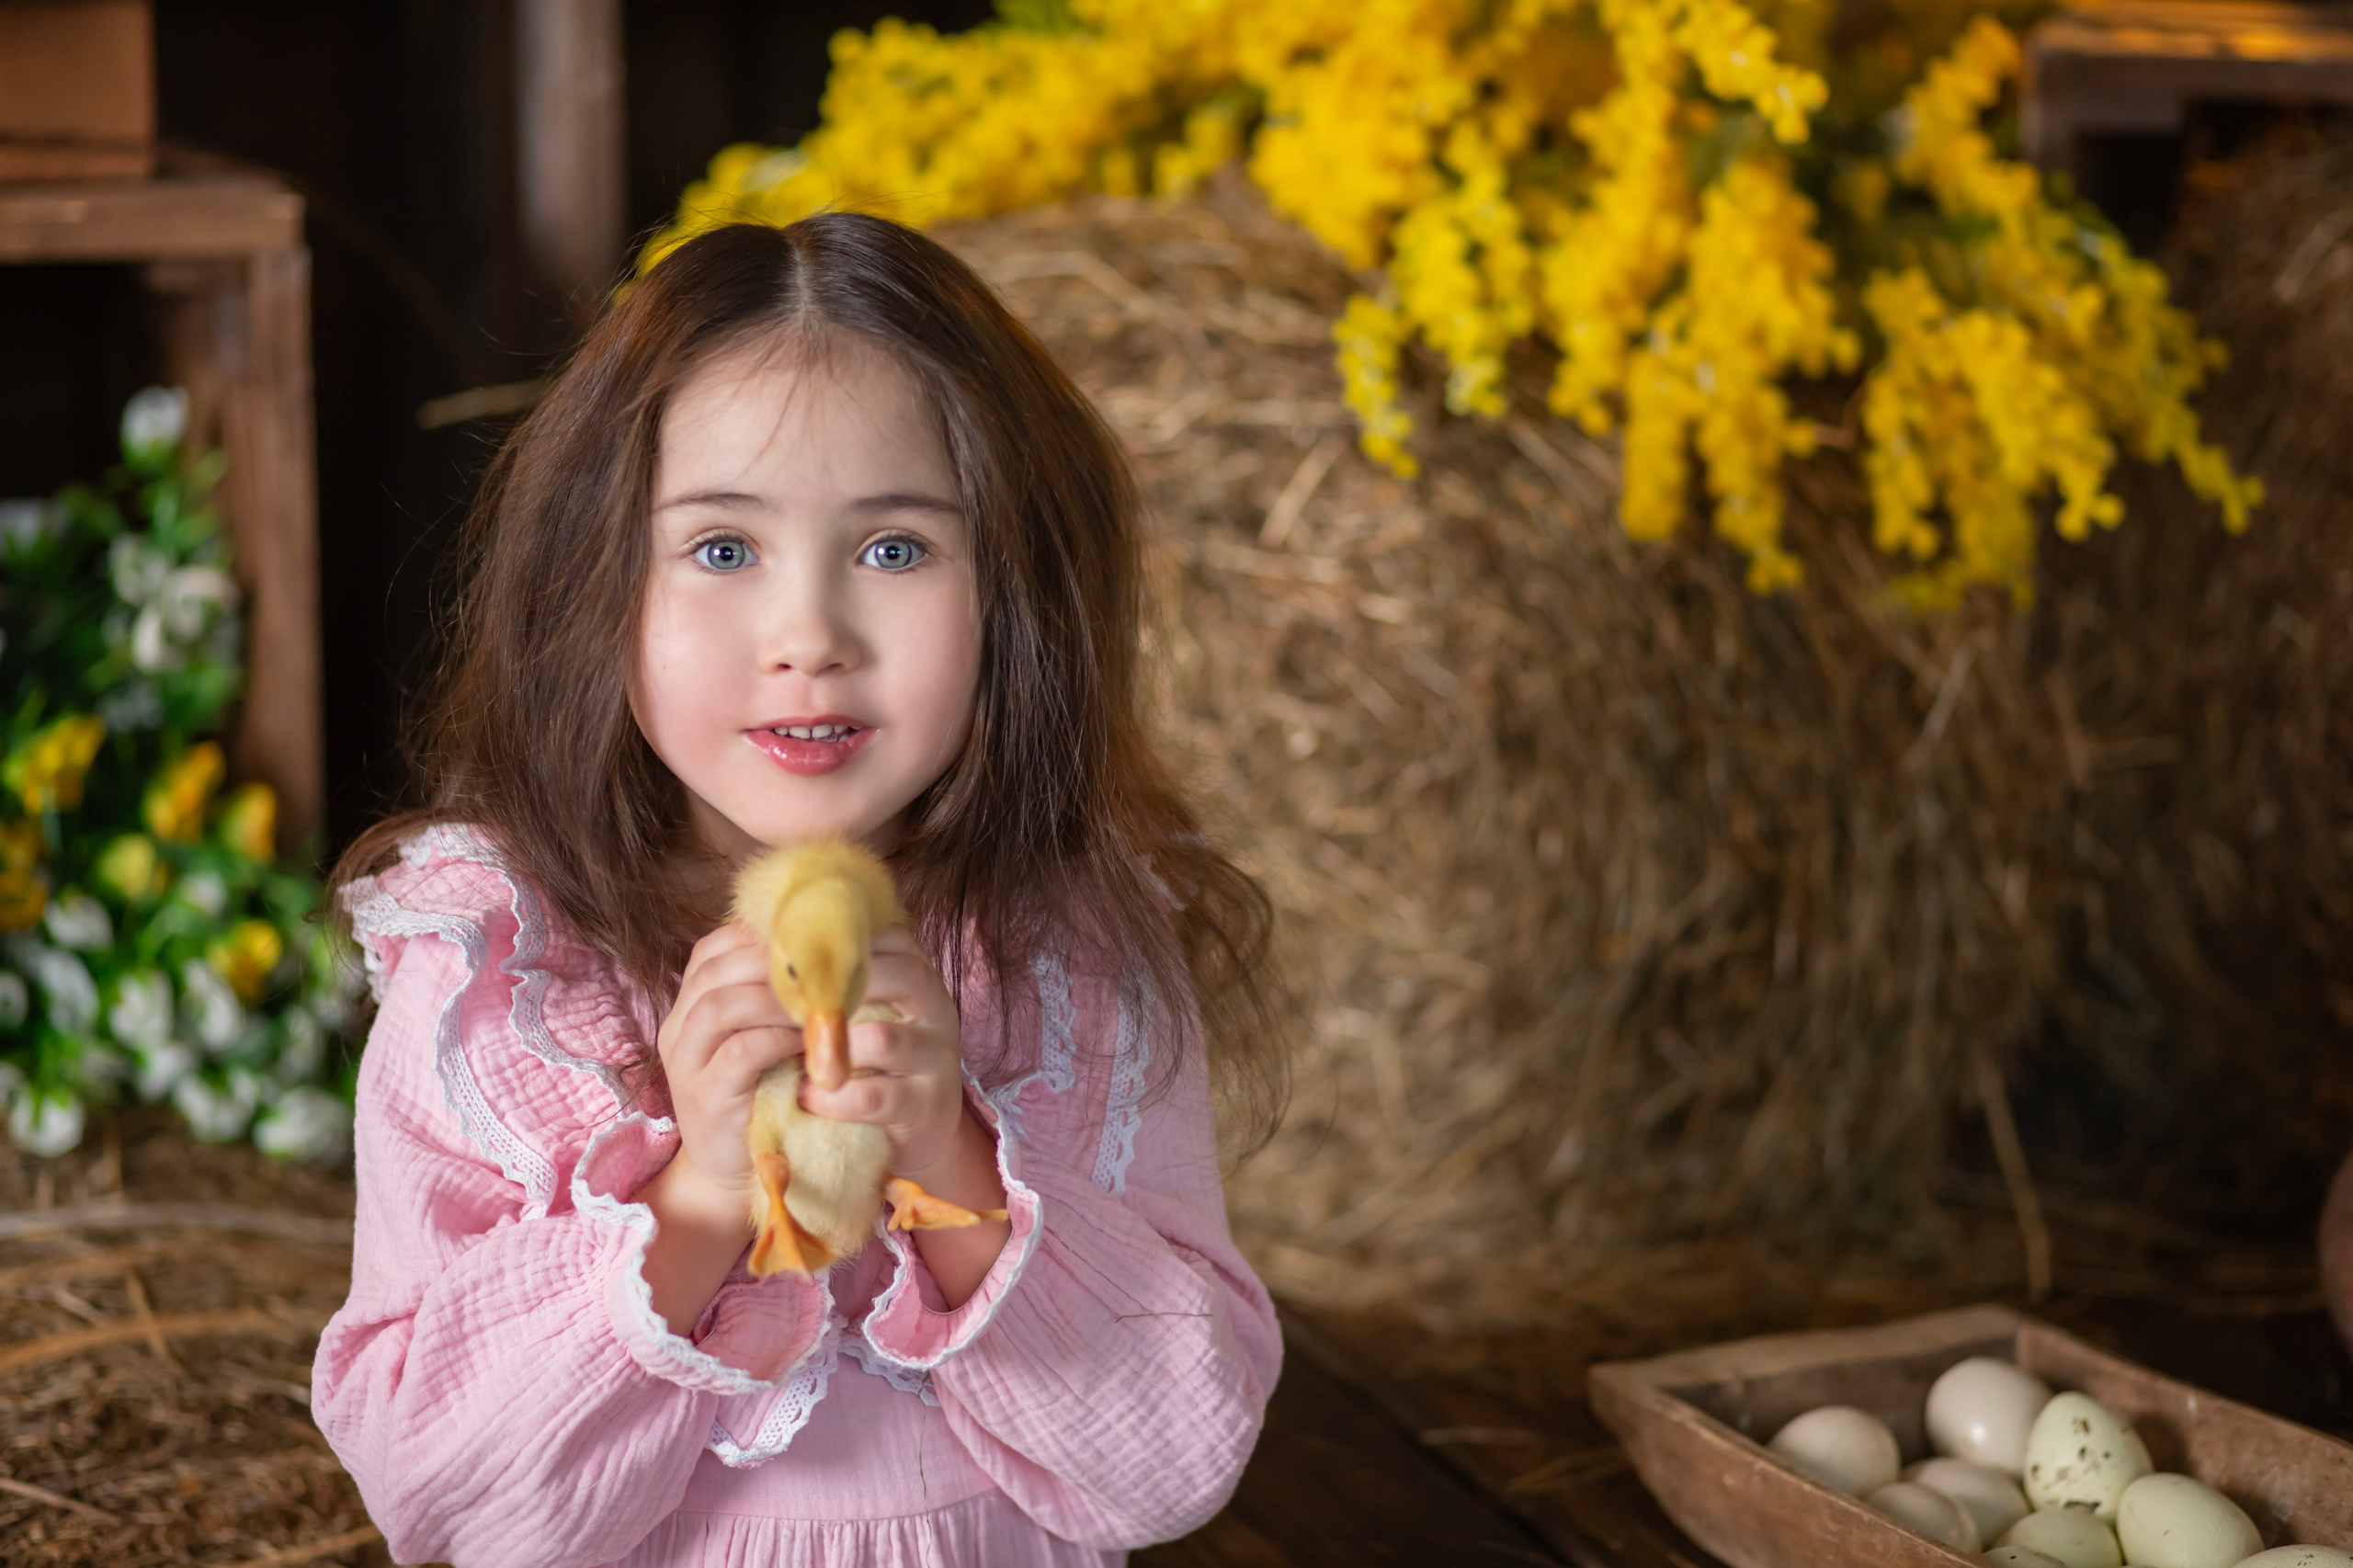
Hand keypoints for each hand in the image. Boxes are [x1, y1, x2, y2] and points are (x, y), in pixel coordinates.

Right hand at [651, 921, 802, 1215]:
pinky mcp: (704, 1097)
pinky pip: (738, 1052)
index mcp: (691, 1002)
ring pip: (721, 1006)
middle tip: (824, 963)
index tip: (813, 937)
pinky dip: (777, 1039)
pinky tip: (809, 1039)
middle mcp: (679, 1026)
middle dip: (774, 962)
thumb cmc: (764, 1092)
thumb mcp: (766, 1035)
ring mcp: (685, 1062)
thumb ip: (776, 996)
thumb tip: (829, 946)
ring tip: (820, 1000)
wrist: (737, 1168)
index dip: (763, 936)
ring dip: (776, 998)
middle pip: (717, 969)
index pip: (716, 947)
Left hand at [795, 927, 971, 1178]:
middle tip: (785, 1004)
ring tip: (791, 1057)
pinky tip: (805, 1096)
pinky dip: (833, 1097)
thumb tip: (762, 936)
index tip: (788, 955)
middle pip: (897, 974)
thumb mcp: (863, 1008)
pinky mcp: (928, 1104)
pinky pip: (874, 1095)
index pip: (886, 935)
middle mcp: (936, 1006)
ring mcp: (937, 1056)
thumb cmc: (872, 1058)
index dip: (835, 943)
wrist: (915, 1129)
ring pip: (882, 1037)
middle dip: (834, 990)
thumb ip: (834, 976)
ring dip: (829, 1048)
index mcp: (917, 972)